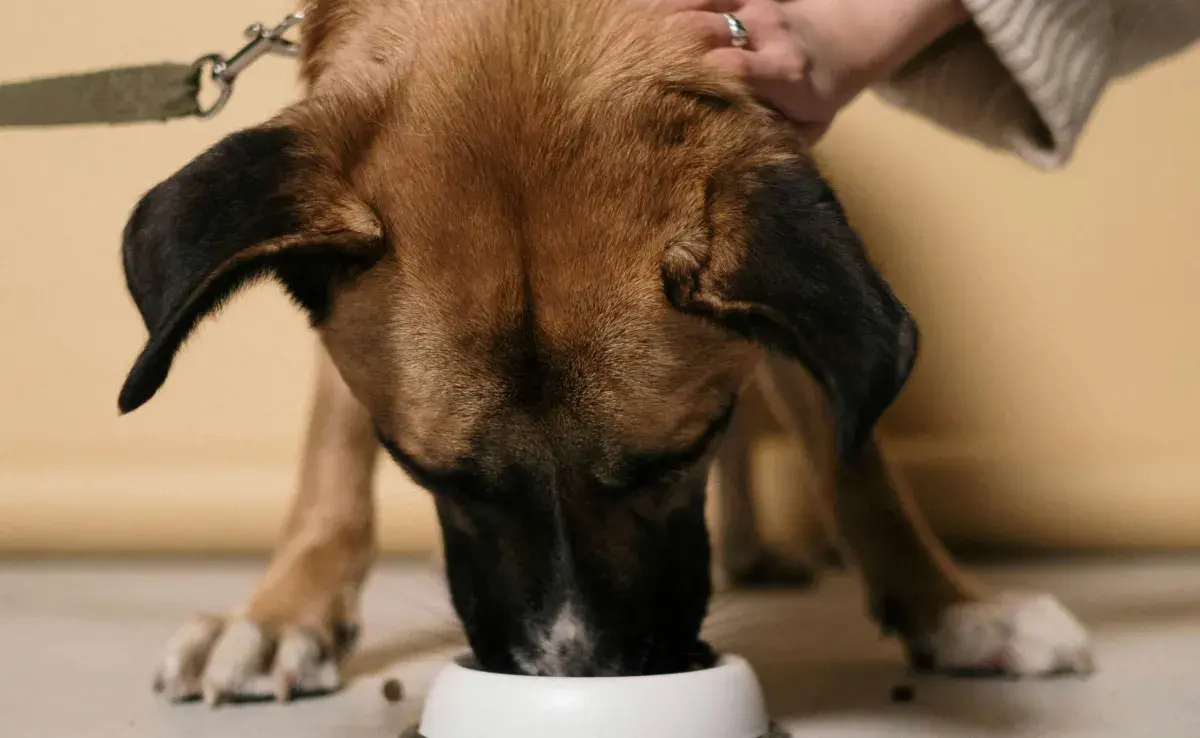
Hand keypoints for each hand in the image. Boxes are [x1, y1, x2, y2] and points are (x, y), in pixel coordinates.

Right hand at [649, 0, 968, 141]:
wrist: (844, 41)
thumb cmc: (818, 97)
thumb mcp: (807, 129)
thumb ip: (773, 144)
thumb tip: (729, 173)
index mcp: (783, 71)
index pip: (732, 70)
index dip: (693, 82)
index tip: (658, 105)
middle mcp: (765, 33)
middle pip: (704, 31)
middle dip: (664, 52)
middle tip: (624, 77)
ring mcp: (751, 8)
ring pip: (695, 6)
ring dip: (657, 27)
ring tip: (620, 50)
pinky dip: (667, 5)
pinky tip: (637, 21)